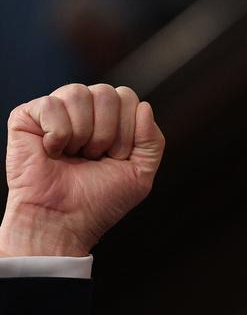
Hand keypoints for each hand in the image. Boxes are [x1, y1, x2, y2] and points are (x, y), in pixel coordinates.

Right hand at [0, 84, 164, 256]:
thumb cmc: (99, 200)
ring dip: (83, 133)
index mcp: (110, 117)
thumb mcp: (140, 172)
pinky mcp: (26, 117)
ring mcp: (55, 111)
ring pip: (79, 93)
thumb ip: (152, 140)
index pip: (128, 97)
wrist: (63, 221)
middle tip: (93, 157)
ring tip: (73, 155)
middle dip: (108, 133)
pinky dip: (57, 134)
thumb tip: (144, 106)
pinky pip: (51, 104)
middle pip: (107, 92)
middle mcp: (84, 109)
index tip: (116, 157)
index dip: (128, 131)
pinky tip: (52, 151)